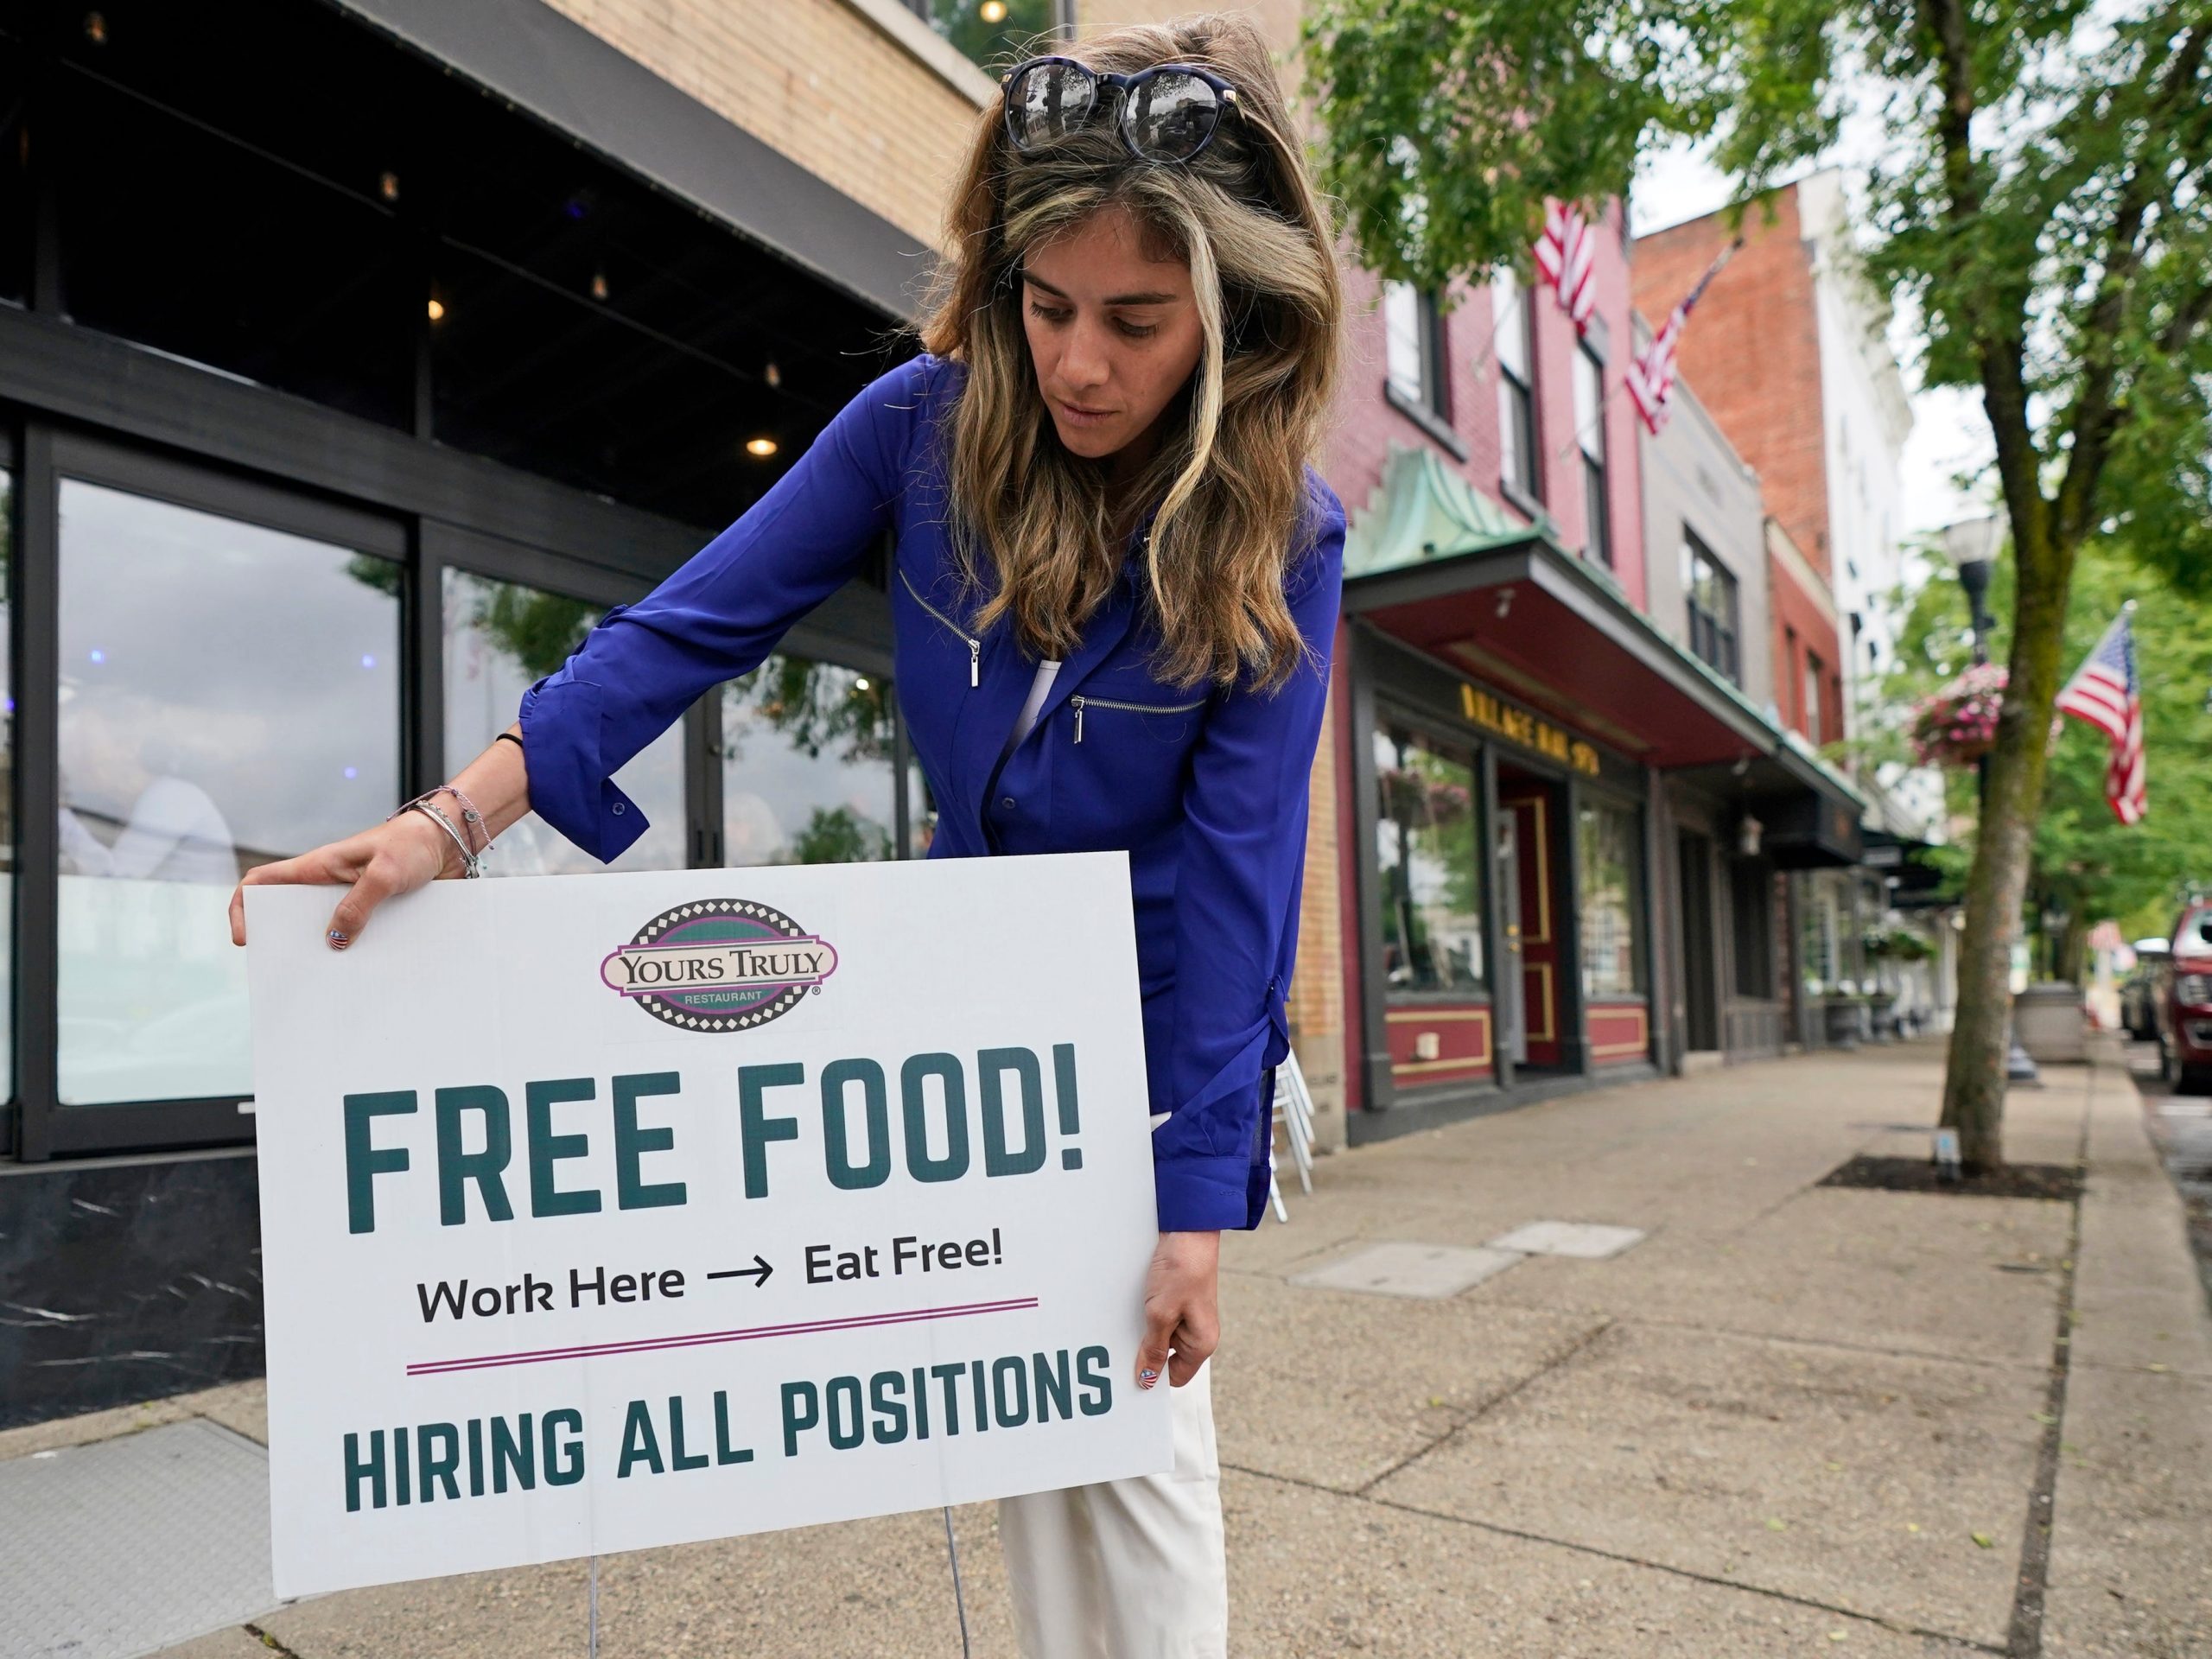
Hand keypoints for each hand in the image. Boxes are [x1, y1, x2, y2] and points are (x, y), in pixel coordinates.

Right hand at [227, 807, 463, 949]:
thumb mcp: (384, 873)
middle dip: (287, 942)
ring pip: (328, 931)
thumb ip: (358, 905)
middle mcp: (329, 885)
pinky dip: (359, 953)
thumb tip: (334, 942)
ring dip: (327, 954)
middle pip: (292, 915)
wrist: (450, 843)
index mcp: (318, 867)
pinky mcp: (377, 912)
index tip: (246, 937)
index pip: (262, 882)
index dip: (244, 907)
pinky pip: (360, 936)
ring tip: (330, 981)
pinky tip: (368, 972)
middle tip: (292, 972)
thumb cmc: (413, 844)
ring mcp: (353, 899)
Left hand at [1135, 1229, 1220, 1388]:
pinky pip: (1158, 1316)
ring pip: (1159, 1335)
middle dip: (1145, 1350)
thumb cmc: (1183, 1269)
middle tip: (1125, 1342)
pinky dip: (1144, 1313)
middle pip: (1166, 1356)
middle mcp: (1197, 1332)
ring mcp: (1188, 1316)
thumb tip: (1147, 1380)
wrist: (1187, 1230)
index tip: (1129, 1373)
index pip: (1175, 1377)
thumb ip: (1154, 1349)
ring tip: (1132, 1316)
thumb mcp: (1162, 1314)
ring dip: (1143, 1329)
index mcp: (1202, 1343)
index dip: (1153, 1376)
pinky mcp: (1177, 1300)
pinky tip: (1136, 1304)